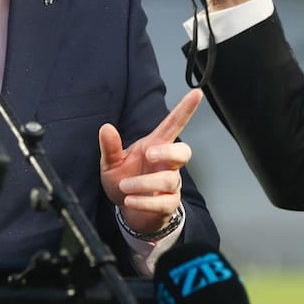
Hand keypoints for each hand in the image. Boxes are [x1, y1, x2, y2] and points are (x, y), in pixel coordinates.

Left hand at [99, 88, 201, 236]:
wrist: (127, 211)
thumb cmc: (124, 181)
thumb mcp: (111, 164)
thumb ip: (110, 147)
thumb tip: (106, 127)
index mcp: (155, 146)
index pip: (174, 125)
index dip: (186, 109)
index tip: (197, 92)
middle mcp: (166, 164)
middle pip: (184, 152)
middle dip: (169, 152)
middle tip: (149, 154)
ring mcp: (170, 184)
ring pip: (169, 179)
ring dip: (145, 183)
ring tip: (125, 187)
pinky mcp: (168, 204)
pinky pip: (164, 202)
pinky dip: (145, 202)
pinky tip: (130, 200)